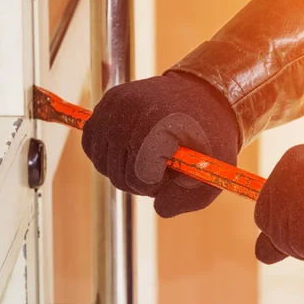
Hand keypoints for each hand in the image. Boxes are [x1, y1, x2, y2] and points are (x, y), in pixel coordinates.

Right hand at [82, 71, 239, 217]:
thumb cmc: (211, 139)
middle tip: (163, 165)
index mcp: (160, 125)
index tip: (172, 170)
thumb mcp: (211, 174)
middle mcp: (133, 110)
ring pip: (102, 162)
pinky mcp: (108, 101)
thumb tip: (158, 207)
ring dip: (123, 169)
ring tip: (148, 156)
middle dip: (140, 179)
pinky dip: (106, 154)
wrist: (205, 96)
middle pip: (118, 174)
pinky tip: (128, 149)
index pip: (139, 177)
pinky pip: (91, 143)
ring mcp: (117, 103)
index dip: (156, 184)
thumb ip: (186, 199)